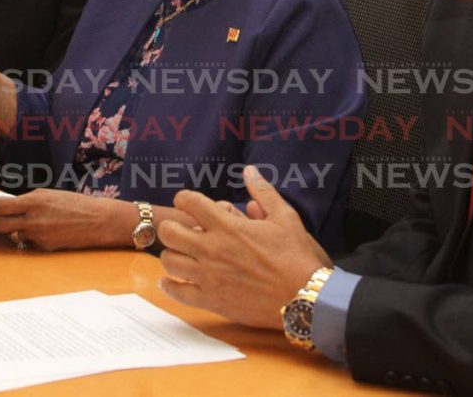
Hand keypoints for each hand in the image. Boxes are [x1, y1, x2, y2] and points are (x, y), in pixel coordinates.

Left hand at [0, 189, 136, 250]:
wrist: (100, 221)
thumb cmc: (77, 204)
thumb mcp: (51, 196)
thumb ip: (30, 202)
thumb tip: (11, 207)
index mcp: (34, 201)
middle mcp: (32, 220)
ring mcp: (37, 236)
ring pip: (13, 234)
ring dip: (10, 229)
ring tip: (14, 223)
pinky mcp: (44, 247)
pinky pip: (29, 241)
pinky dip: (30, 236)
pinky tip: (44, 231)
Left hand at [158, 166, 330, 328]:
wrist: (304, 297)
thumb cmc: (296, 256)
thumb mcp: (285, 217)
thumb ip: (264, 192)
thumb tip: (249, 170)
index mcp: (227, 226)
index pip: (189, 202)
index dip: (184, 198)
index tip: (189, 203)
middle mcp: (212, 249)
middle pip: (169, 232)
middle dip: (172, 226)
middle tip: (182, 228)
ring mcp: (209, 277)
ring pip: (169, 262)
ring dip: (172, 254)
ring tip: (183, 254)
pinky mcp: (211, 301)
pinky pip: (177, 293)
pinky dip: (169, 286)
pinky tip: (172, 281)